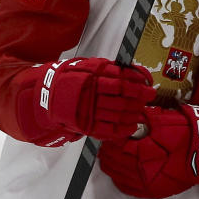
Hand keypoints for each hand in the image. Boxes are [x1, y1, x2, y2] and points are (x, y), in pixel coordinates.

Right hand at [34, 57, 153, 140]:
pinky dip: (123, 130)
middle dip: (139, 101)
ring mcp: (88, 114)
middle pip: (121, 102)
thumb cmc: (75, 78)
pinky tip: (132, 126)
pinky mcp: (87, 126)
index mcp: (92, 81)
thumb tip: (138, 73)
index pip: (121, 85)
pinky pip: (109, 131)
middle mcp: (90, 98)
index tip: (149, 87)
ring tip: (141, 111)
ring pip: (117, 116)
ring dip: (134, 115)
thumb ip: (113, 69)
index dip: (138, 87)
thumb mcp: (91, 67)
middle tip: (149, 97)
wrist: (49, 95)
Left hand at [98, 104, 198, 198]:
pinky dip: (118, 178)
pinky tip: (119, 170)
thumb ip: (144, 118)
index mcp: (141, 152)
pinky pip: (125, 187)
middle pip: (112, 160)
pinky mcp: (150, 191)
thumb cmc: (187, 134)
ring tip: (113, 154)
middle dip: (109, 150)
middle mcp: (138, 171)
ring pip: (115, 175)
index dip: (112, 136)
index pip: (115, 145)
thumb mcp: (165, 120)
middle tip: (112, 141)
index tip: (112, 130)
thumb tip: (128, 112)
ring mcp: (143, 184)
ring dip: (111, 163)